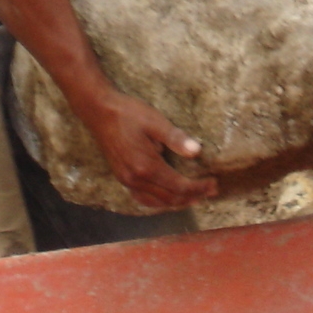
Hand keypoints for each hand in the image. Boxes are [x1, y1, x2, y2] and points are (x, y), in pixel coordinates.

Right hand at [80, 89, 217, 210]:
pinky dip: (160, 201)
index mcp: (146, 166)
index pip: (179, 186)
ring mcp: (127, 180)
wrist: (99, 111)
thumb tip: (197, 151)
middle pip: (170, 198)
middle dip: (193, 196)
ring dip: (178, 202)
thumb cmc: (128, 113)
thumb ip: (175, 138)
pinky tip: (169, 196)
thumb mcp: (155, 121)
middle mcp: (135, 179)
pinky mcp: (122, 177)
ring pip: (157, 202)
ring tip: (196, 197)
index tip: (214, 184)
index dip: (198, 188)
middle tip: (211, 191)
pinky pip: (144, 198)